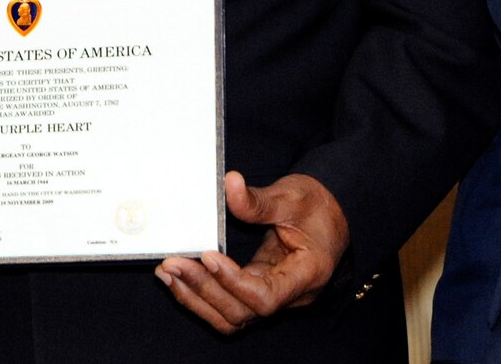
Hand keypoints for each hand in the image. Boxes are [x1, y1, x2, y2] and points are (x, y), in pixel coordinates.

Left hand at [154, 171, 349, 334]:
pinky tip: (179, 277)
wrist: (333, 213)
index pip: (266, 297)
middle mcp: (292, 295)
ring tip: (167, 272)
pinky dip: (202, 294)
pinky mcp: (259, 290)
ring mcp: (275, 296)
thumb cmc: (318, 205)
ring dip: (196, 298)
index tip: (208, 255)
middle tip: (172, 263)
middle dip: (204, 289)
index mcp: (307, 273)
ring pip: (232, 316)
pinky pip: (229, 304)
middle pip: (243, 312)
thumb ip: (259, 199)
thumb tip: (229, 184)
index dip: (233, 281)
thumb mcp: (293, 195)